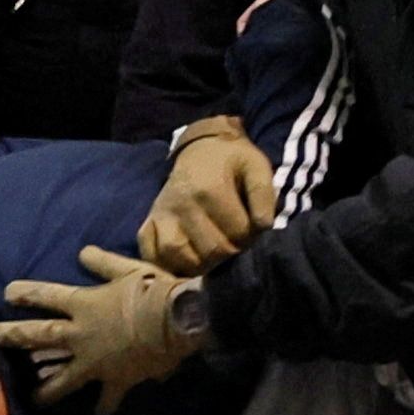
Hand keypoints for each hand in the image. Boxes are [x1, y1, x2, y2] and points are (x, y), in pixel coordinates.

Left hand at [0, 246, 200, 412]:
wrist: (179, 321)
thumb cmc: (154, 290)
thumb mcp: (129, 269)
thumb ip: (103, 263)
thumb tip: (82, 252)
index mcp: (84, 305)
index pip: (47, 296)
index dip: (26, 293)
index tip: (7, 293)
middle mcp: (82, 334)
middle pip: (40, 336)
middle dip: (13, 336)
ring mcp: (96, 361)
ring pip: (64, 378)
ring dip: (48, 389)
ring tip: (35, 398)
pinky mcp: (116, 379)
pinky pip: (108, 396)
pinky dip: (105, 406)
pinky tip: (100, 413)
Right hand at [136, 119, 277, 274]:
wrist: (201, 149)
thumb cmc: (232, 162)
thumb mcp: (256, 167)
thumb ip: (264, 195)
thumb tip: (262, 226)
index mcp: (210, 190)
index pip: (238, 234)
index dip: (251, 236)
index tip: (251, 228)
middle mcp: (182, 204)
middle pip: (212, 250)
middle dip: (230, 251)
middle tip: (234, 241)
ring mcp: (162, 215)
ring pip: (180, 257)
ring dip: (203, 264)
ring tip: (214, 254)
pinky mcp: (149, 222)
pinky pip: (154, 255)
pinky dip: (170, 265)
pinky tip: (188, 261)